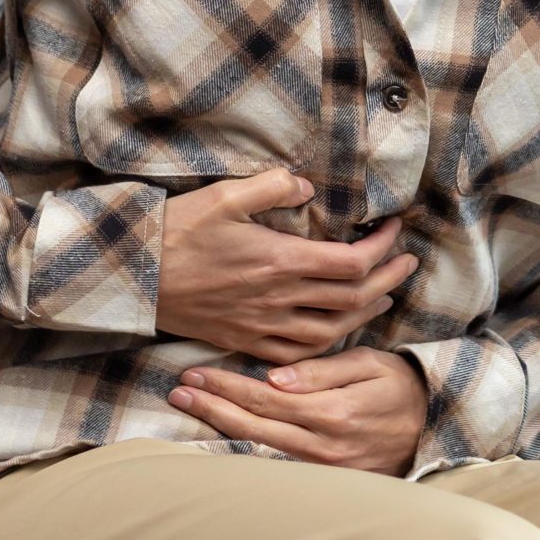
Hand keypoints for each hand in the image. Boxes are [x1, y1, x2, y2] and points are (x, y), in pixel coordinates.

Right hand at [154, 167, 418, 363]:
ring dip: (363, 315)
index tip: (394, 230)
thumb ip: (273, 187)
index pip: (351, 263)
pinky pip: (295, 353)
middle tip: (407, 263)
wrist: (132, 278)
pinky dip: (324, 344)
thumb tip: (309, 187)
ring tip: (381, 297)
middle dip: (387, 280)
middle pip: (351, 299)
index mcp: (280, 261)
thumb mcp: (225, 195)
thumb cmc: (177, 231)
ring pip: (330, 332)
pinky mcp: (243, 340)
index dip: (382, 247)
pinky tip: (334, 332)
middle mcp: (278, 299)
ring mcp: (261, 325)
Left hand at [168, 344, 431, 476]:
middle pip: (254, 424)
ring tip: (190, 408)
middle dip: (212, 406)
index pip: (266, 397)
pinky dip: (246, 446)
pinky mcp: (324, 478)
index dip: (227, 385)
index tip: (196, 373)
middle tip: (177, 390)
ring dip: (221, 425)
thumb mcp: (370, 365)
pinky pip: (276, 461)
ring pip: (259, 445)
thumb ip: (324, 371)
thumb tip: (276, 379)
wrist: (434, 426)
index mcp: (333, 412)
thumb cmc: (400, 386)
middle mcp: (322, 445)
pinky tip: (222, 434)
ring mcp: (322, 467)